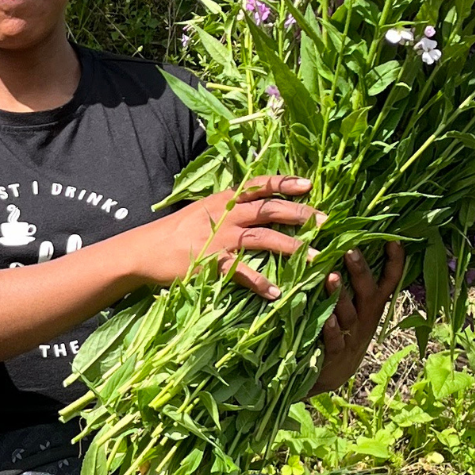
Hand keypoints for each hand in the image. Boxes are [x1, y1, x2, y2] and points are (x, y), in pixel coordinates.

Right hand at [132, 175, 321, 298]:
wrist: (146, 249)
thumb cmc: (178, 230)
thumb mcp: (204, 209)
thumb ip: (231, 206)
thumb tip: (259, 203)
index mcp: (225, 199)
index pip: (259, 185)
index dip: (284, 183)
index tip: (309, 184)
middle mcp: (226, 215)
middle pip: (269, 211)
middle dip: (301, 215)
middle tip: (328, 222)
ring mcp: (220, 239)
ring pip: (264, 239)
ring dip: (293, 249)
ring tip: (317, 259)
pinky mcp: (212, 263)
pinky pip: (242, 272)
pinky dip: (260, 282)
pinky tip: (277, 291)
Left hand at [308, 242, 406, 395]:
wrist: (336, 371)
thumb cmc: (345, 326)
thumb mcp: (359, 304)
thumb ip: (357, 279)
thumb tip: (349, 240)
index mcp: (374, 303)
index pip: (390, 279)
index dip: (395, 261)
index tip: (393, 239)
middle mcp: (366, 316)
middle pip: (368, 291)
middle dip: (360, 270)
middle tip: (351, 250)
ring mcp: (352, 334)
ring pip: (349, 313)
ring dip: (340, 295)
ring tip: (332, 276)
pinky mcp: (336, 353)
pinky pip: (335, 339)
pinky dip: (331, 329)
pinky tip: (327, 318)